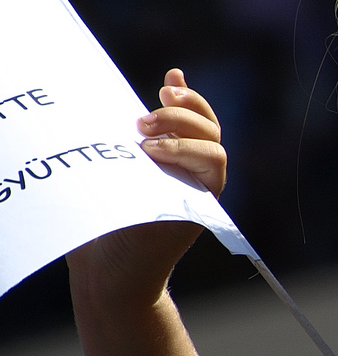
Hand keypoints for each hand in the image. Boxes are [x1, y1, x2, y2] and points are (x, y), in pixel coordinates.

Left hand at [68, 69, 227, 311]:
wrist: (105, 271)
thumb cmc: (103, 218)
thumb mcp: (115, 167)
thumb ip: (132, 135)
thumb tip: (135, 101)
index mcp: (180, 159)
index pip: (199, 119)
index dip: (188, 98)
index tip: (166, 84)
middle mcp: (197, 176)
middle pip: (210, 131)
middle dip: (182, 115)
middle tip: (143, 119)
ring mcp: (200, 196)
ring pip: (216, 154)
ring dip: (185, 139)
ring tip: (146, 142)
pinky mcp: (197, 215)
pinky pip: (209, 182)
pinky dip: (186, 162)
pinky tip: (153, 157)